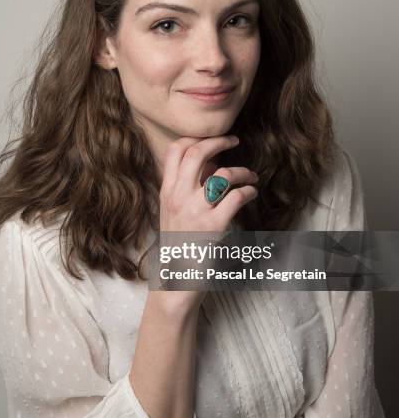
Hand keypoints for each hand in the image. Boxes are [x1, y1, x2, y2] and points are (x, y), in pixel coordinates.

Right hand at [153, 135, 258, 314]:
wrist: (176, 279)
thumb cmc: (179, 243)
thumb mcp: (175, 211)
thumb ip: (189, 186)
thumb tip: (212, 162)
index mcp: (167, 191)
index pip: (175, 150)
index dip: (196, 138)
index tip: (213, 138)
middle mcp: (178, 197)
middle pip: (197, 153)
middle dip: (219, 141)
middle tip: (234, 141)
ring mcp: (195, 211)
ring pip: (222, 174)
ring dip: (242, 171)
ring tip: (251, 176)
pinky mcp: (213, 226)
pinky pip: (236, 196)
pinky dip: (248, 191)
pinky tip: (251, 193)